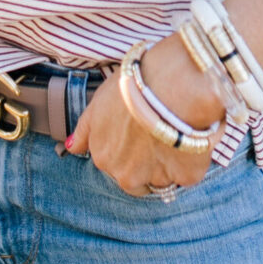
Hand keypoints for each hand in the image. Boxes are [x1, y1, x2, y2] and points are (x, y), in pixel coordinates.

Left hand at [67, 35, 225, 197]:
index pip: (113, 164)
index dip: (128, 146)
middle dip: (146, 161)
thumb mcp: (98, 103)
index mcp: (103, 157)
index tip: (138, 130)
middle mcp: (126, 175)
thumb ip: (84, 131)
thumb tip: (71, 148)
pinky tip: (191, 134)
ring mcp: (156, 179)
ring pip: (164, 178)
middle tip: (158, 131)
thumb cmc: (133, 86)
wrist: (170, 84)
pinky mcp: (186, 177)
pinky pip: (189, 173)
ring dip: (168, 162)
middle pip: (137, 177)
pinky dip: (191, 159)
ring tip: (175, 130)